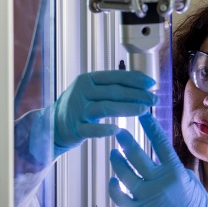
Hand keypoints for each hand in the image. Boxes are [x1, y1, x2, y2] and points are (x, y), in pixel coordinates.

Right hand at [26, 70, 157, 164]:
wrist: (53, 124)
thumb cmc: (80, 106)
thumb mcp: (93, 90)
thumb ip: (113, 86)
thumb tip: (143, 82)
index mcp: (88, 80)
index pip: (115, 77)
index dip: (135, 79)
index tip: (152, 83)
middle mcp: (82, 92)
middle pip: (114, 91)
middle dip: (137, 95)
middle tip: (154, 99)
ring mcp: (78, 110)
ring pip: (105, 108)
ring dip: (127, 108)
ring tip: (144, 110)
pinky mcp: (75, 128)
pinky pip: (91, 129)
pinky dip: (104, 129)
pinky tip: (118, 129)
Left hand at [109, 113, 207, 206]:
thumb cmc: (195, 204)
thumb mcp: (189, 178)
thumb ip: (172, 166)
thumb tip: (160, 157)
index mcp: (174, 171)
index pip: (160, 142)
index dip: (150, 127)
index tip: (143, 115)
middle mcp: (159, 182)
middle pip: (136, 156)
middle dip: (126, 142)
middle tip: (119, 133)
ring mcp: (147, 197)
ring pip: (124, 174)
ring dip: (117, 161)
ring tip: (113, 153)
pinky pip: (119, 196)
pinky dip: (114, 186)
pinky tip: (113, 178)